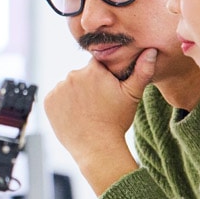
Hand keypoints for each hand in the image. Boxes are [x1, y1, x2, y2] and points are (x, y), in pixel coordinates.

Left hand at [43, 51, 156, 192]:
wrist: (97, 147)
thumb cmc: (117, 121)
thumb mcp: (133, 95)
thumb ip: (143, 70)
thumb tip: (151, 50)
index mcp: (93, 70)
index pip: (98, 63)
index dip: (104, 75)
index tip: (107, 88)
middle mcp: (72, 75)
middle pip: (82, 74)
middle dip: (89, 84)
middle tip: (98, 102)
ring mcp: (58, 88)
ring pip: (69, 86)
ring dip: (76, 93)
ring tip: (87, 109)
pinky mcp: (48, 101)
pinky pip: (57, 97)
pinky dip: (64, 103)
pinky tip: (75, 113)